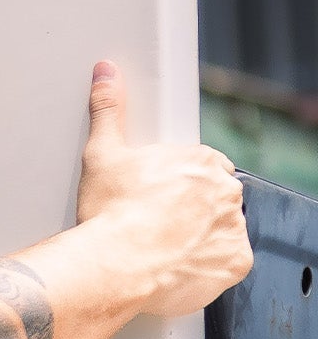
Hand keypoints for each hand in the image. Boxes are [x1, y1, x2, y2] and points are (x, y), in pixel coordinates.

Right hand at [75, 60, 250, 316]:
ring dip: (201, 235)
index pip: (203, 165)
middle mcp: (225, 190)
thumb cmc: (110, 213)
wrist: (115, 266)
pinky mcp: (235, 262)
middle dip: (192, 207)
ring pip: (222, 228)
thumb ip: (108, 110)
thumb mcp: (102, 155)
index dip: (179, 182)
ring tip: (162, 246)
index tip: (159, 195)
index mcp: (200, 160)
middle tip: (156, 221)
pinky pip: (228, 260)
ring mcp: (234, 227)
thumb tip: (106, 73)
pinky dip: (209, 264)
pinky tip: (178, 264)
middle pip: (215, 196)